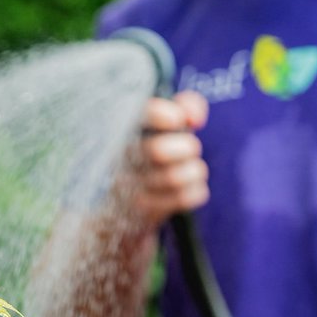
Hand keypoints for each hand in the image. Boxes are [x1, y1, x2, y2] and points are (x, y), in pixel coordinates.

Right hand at [132, 91, 209, 229]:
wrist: (125, 201)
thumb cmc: (153, 149)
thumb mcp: (165, 122)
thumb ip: (185, 107)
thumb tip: (195, 117)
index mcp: (123, 129)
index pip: (134, 117)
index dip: (159, 114)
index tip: (178, 118)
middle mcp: (120, 157)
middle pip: (157, 151)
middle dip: (186, 147)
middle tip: (190, 148)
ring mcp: (129, 187)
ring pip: (173, 178)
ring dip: (194, 170)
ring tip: (193, 168)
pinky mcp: (142, 210)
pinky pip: (181, 198)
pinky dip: (196, 190)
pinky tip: (193, 186)